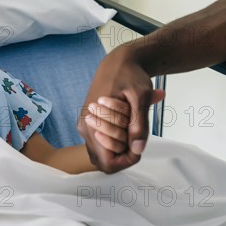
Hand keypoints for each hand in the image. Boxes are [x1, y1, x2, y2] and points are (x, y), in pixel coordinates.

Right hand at [78, 47, 165, 172]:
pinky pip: (102, 142)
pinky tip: (125, 121)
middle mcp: (85, 130)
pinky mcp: (88, 123)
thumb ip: (139, 124)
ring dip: (120, 144)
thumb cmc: (129, 75)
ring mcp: (85, 127)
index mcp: (91, 125)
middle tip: (134, 129)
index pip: (108, 164)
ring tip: (129, 124)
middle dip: (124, 150)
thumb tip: (138, 149)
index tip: (138, 143)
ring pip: (103, 152)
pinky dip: (116, 137)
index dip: (126, 160)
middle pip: (105, 161)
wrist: (117, 61)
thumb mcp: (140, 97)